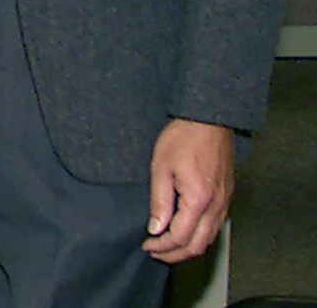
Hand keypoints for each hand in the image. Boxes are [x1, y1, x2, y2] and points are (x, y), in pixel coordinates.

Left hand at [143, 118, 234, 262]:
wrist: (210, 121)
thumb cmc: (183, 139)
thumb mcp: (161, 167)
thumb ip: (160, 201)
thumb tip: (156, 228)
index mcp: (199, 200)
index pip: (180, 237)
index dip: (162, 246)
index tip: (147, 245)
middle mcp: (217, 206)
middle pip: (198, 245)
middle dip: (175, 254)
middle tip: (155, 252)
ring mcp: (225, 202)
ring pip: (209, 238)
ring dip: (188, 248)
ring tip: (167, 247)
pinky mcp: (227, 196)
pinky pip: (216, 226)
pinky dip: (199, 236)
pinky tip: (185, 232)